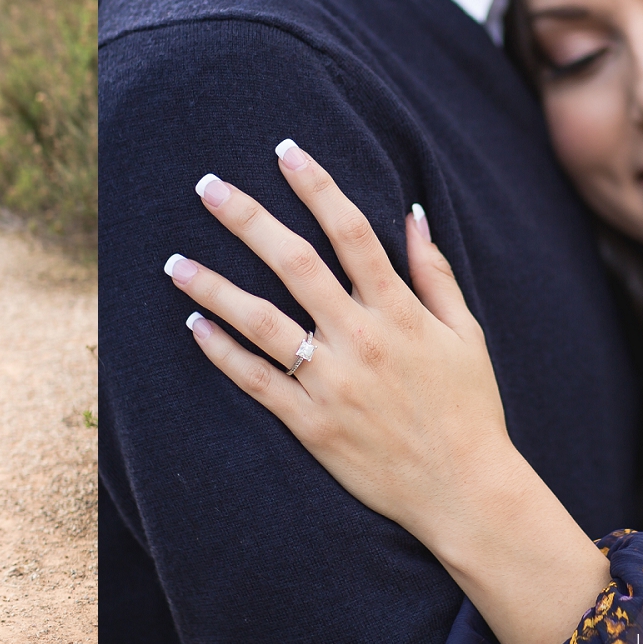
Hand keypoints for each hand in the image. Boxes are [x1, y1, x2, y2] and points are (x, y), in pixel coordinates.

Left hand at [167, 142, 514, 550]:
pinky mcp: (312, 424)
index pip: (351, 232)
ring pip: (261, 322)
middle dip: (248, 219)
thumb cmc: (469, 409)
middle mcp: (360, 339)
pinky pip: (257, 381)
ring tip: (174, 262)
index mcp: (398, 311)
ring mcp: (332, 383)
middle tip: (206, 186)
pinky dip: (223, 353)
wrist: (466, 493)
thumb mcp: (465, 335)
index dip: (317, 186)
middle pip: (294, 263)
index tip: (285, 150)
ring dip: (214, 288)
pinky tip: (193, 325)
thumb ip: (435, 274)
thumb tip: (414, 215)